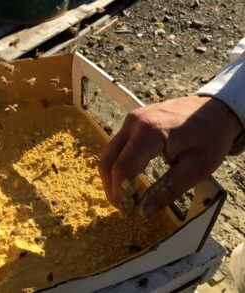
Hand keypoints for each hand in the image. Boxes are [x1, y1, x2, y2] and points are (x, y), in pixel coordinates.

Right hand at [99, 96, 241, 216]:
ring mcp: (132, 119)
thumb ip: (169, 190)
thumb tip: (145, 211)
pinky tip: (129, 179)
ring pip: (110, 152)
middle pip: (109, 159)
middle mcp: (134, 123)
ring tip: (125, 196)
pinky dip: (119, 164)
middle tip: (122, 207)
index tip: (126, 211)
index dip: (120, 192)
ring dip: (113, 176)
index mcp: (150, 132)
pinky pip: (118, 145)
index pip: (123, 167)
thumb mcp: (197, 168)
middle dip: (111, 186)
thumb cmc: (210, 137)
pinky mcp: (133, 120)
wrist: (217, 110)